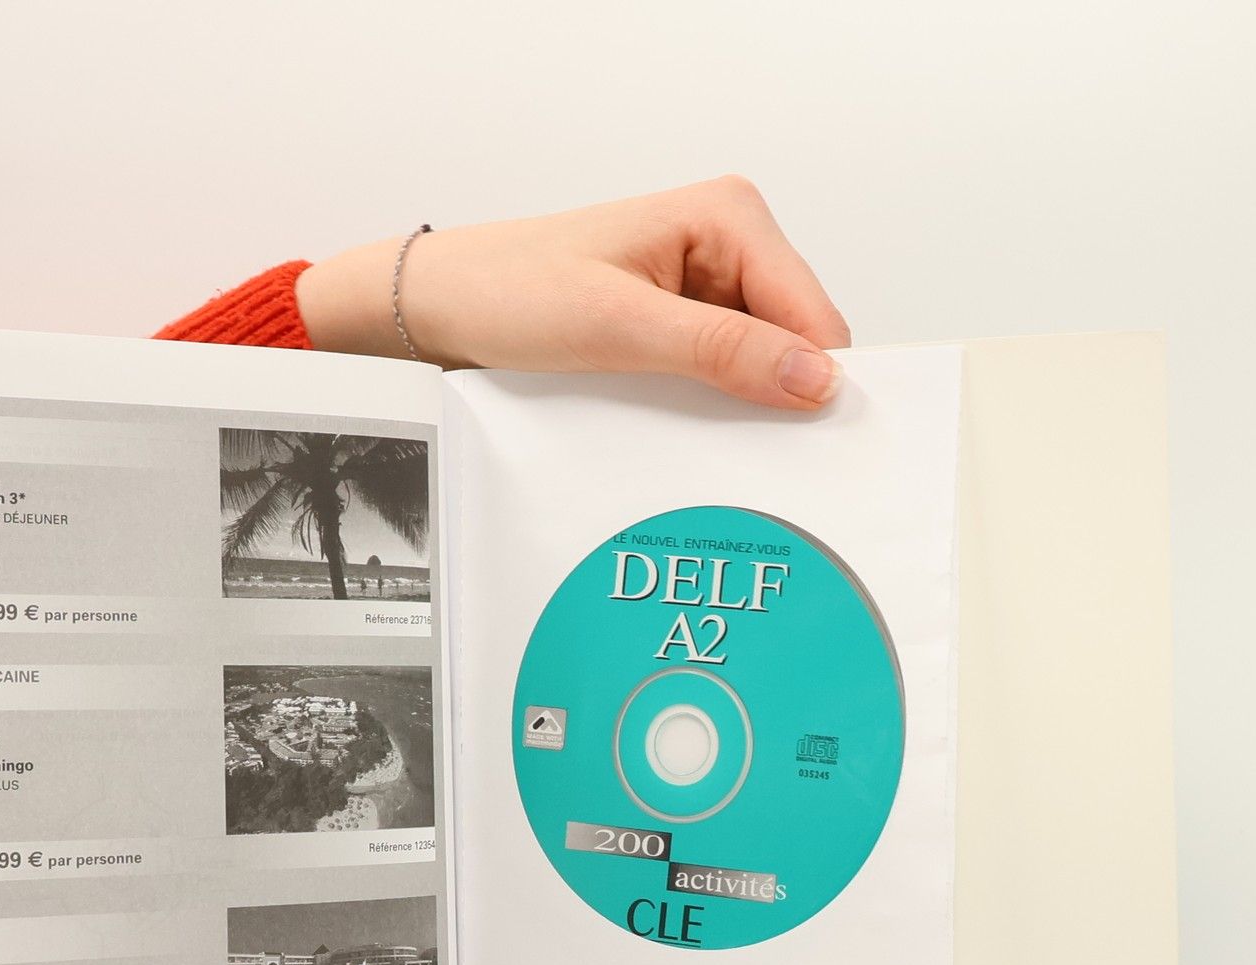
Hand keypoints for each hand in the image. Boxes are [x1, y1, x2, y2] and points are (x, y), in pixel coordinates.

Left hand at [296, 178, 851, 410]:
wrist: (439, 306)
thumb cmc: (509, 293)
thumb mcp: (619, 326)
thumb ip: (722, 352)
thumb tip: (814, 378)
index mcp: (729, 215)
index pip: (814, 315)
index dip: (816, 384)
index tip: (813, 450)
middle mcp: (725, 242)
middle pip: (793, 342)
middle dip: (776, 398)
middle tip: (748, 458)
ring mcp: (702, 286)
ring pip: (758, 365)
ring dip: (738, 408)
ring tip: (701, 443)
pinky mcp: (675, 324)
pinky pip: (718, 376)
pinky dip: (707, 408)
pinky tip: (680, 430)